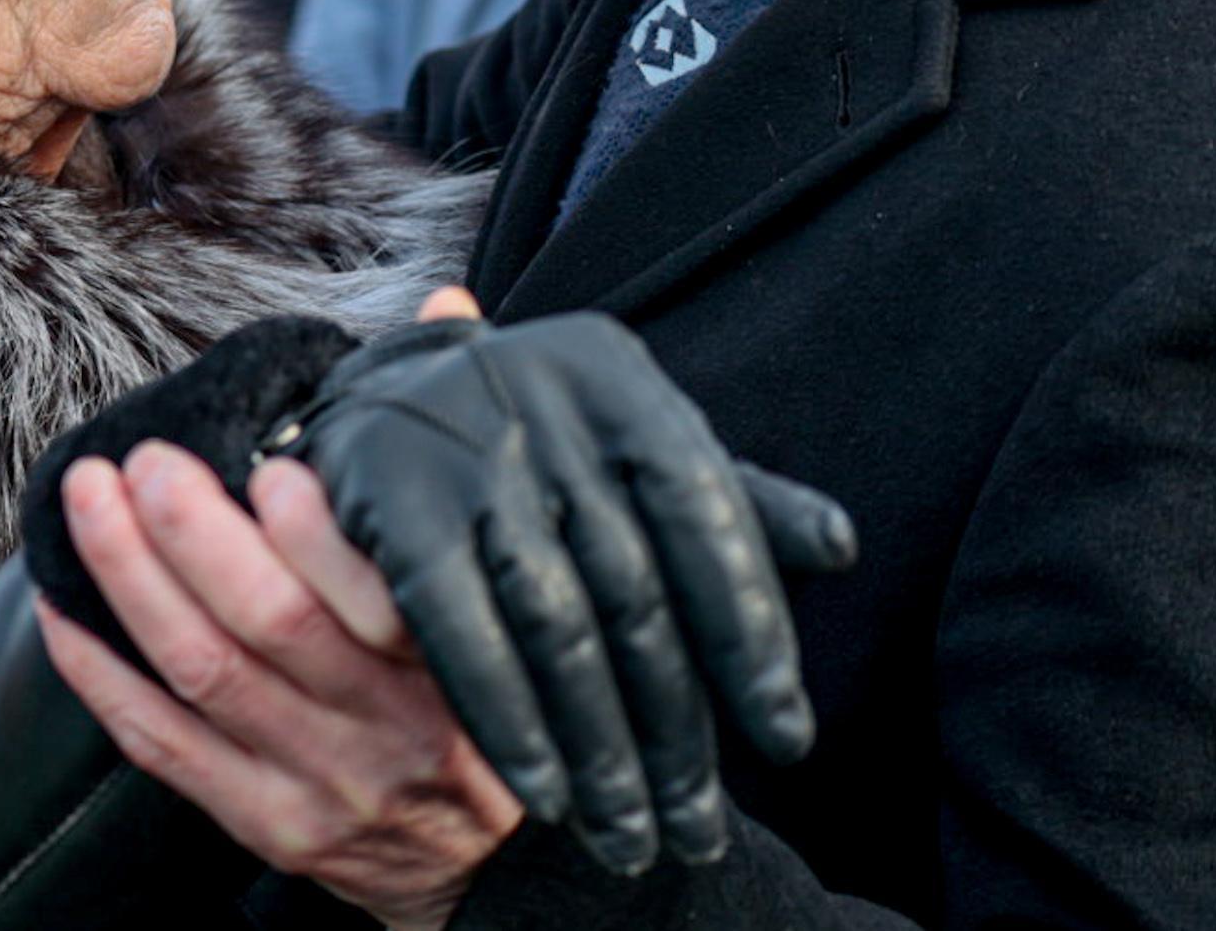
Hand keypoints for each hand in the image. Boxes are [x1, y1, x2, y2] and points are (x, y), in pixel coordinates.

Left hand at [38, 440, 522, 930]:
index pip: (377, 592)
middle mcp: (384, 724)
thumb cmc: (479, 707)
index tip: (269, 469)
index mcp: (444, 660)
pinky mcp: (267, 823)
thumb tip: (374, 377)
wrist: (490, 865)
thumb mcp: (489, 617)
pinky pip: (160, 743)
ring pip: (203, 669)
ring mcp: (318, 781)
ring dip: (131, 576)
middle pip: (270, 620)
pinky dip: (99, 672)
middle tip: (147, 462)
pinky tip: (61, 608)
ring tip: (91, 501)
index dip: (311, 529)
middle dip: (192, 529)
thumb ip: (418, 526)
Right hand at [279, 291, 857, 875]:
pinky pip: (460, 630)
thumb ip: (734, 500)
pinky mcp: (392, 496)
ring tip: (632, 837)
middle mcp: (544, 395)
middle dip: (675, 727)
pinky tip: (546, 795)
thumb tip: (840, 547)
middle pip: (635, 590)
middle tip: (700, 827)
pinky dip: (508, 721)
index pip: (708, 518)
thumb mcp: (630, 447)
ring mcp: (462, 443)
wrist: (376, 399)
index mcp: (618, 378)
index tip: (787, 740)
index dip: (752, 635)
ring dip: (599, 748)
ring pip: (556, 622)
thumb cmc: (533, 441)